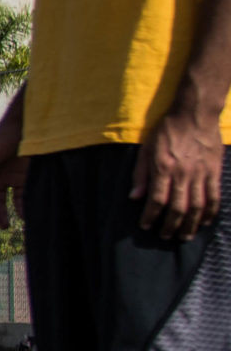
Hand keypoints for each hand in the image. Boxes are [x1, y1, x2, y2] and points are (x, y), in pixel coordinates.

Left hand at [133, 109, 222, 240]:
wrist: (195, 114)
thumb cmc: (167, 130)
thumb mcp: (146, 149)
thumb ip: (140, 174)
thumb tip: (134, 197)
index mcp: (163, 168)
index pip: (156, 200)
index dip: (151, 216)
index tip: (146, 226)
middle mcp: (183, 174)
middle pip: (178, 208)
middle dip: (171, 226)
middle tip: (165, 236)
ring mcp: (201, 173)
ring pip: (198, 206)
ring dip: (191, 224)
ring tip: (185, 236)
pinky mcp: (214, 171)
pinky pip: (214, 196)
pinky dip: (210, 211)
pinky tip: (205, 221)